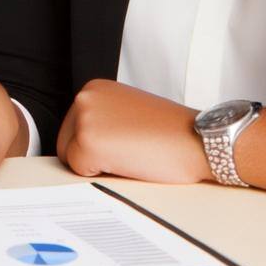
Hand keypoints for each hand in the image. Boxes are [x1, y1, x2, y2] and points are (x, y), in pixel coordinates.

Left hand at [56, 79, 212, 183]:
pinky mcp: (88, 143)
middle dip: (91, 156)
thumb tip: (84, 139)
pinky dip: (102, 175)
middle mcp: (84, 98)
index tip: (124, 142)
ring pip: (71, 158)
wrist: (199, 139)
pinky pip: (80, 172)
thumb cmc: (170, 131)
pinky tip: (129, 162)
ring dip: (96, 166)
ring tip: (130, 155)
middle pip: (66, 142)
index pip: (74, 128)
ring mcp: (84, 119)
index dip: (98, 145)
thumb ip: (102, 117)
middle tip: (129, 152)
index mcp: (93, 89)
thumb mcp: (127, 110)